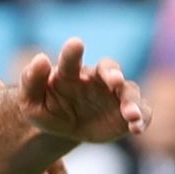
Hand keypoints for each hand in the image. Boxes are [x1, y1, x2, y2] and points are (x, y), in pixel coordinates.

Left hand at [17, 38, 138, 146]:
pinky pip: (141, 111)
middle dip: (113, 73)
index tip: (75, 44)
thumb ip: (31, 81)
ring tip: (130, 115)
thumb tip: (40, 59)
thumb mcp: (31, 102)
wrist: (64, 129)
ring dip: (131, 101)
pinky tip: (137, 127)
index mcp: (70, 73)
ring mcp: (114, 95)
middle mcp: (96, 79)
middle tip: (114, 79)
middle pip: (109, 69)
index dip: (73, 51)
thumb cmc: (47, 109)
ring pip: (129, 91)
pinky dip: (142, 117)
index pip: (71, 59)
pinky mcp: (126, 113)